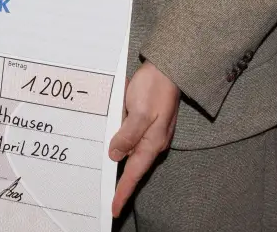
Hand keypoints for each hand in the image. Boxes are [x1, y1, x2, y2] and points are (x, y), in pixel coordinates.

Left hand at [107, 61, 179, 215]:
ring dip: (120, 166)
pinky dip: (122, 147)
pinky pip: (131, 140)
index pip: (134, 174)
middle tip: (110, 201)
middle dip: (122, 185)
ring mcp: (151, 133)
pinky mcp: (146, 123)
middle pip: (133, 168)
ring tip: (109, 183)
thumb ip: (127, 134)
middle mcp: (152, 142)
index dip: (123, 192)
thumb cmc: (154, 87)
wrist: (167, 68)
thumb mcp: (139, 111)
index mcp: (152, 142)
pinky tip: (113, 149)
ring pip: (131, 154)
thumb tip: (115, 155)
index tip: (114, 209)